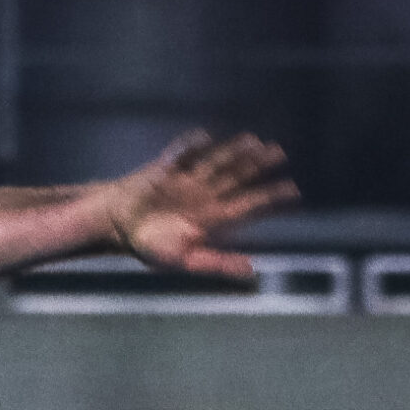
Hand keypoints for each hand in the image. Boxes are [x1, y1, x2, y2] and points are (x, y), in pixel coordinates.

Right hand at [99, 132, 295, 278]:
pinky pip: (182, 153)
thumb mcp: (185, 261)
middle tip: (280, 153)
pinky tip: (204, 138)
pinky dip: (191, 146)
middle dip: (258, 165)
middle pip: (237, 177)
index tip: (295, 191)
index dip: (271, 198)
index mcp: (212, 218)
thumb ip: (218, 264)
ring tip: (254, 141)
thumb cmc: (150, 246)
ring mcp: (187, 179)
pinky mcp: (167, 167)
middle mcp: (204, 195)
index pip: (248, 205)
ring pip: (217, 162)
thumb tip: (253, 271)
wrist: (114, 226)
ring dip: (234, 151)